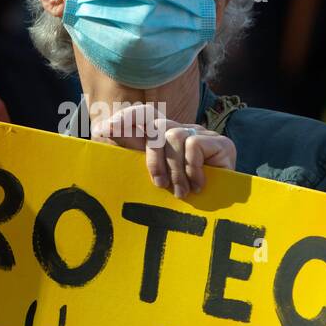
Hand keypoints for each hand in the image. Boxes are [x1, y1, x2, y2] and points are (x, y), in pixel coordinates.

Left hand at [91, 105, 235, 197]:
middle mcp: (182, 130)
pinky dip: (192, 167)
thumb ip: (132, 154)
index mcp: (164, 137)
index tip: (105, 131)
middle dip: (153, 158)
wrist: (223, 209)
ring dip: (175, 169)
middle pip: (157, 127)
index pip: (144, 115)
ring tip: (180, 192)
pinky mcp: (221, 143)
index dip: (127, 118)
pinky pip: (194, 144)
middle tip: (159, 185)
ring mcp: (202, 134)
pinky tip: (198, 185)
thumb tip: (101, 132)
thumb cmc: (184, 195)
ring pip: (174, 136)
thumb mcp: (155, 177)